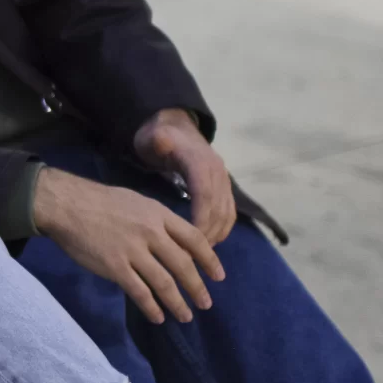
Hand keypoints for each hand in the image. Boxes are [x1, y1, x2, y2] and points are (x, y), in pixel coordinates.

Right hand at [31, 167, 226, 326]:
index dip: (210, 260)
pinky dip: (151, 307)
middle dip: (197, 287)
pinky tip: (158, 317)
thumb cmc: (99, 201)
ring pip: (164, 282)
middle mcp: (151, 233)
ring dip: (177, 303)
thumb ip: (157, 221)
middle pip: (183, 265)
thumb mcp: (136, 202)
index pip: (194, 240)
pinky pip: (139, 292)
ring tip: (185, 316)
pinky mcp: (115, 267)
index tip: (218, 276)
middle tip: (206, 304)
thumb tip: (174, 242)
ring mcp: (133, 251)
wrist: (66, 204)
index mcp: (158, 215)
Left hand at [134, 108, 235, 244]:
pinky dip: (223, 228)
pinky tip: (210, 244)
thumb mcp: (154, 136)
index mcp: (201, 162)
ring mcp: (223, 179)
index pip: (205, 196)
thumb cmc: (158, 136)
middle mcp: (218, 171)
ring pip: (226, 212)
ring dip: (216, 234)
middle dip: (207, 233)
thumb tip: (162, 142)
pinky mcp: (224, 186)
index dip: (200, 219)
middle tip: (191, 257)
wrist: (174, 125)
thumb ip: (158, 141)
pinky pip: (229, 211)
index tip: (189, 242)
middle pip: (218, 208)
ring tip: (198, 256)